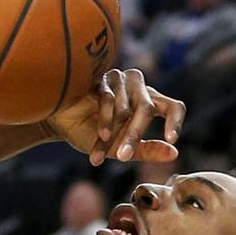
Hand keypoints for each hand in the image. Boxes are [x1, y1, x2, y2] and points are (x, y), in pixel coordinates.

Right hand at [43, 68, 184, 165]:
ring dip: (113, 131)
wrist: (59, 125)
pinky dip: (105, 119)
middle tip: (123, 157)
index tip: (172, 140)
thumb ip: (147, 151)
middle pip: (147, 108)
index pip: (173, 106)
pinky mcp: (101, 78)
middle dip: (134, 134)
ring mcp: (120, 80)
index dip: (176, 121)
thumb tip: (174, 153)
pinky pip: (109, 98)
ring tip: (101, 149)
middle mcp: (138, 88)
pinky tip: (101, 134)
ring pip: (126, 106)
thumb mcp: (121, 148)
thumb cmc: (91, 133)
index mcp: (149, 103)